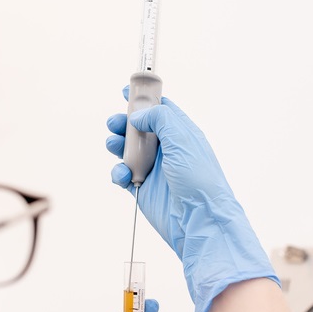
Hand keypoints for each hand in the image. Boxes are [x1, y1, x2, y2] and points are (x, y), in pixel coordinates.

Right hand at [106, 91, 278, 311]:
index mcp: (181, 134)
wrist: (199, 220)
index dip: (145, 100)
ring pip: (128, 150)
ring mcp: (155, 169)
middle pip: (140, 129)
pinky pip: (124, 174)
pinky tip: (122, 174)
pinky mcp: (143, 188)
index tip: (127, 92)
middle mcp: (168, 150)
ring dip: (118, 145)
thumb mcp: (183, 139)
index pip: (162, 111)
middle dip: (124, 123)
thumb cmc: (199, 179)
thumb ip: (160, 119)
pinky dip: (118, 172)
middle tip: (114, 122)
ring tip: (113, 144)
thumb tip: (139, 116)